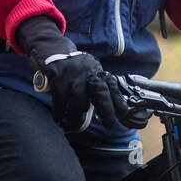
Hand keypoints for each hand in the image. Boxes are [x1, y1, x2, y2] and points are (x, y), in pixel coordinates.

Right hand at [31, 52, 149, 131]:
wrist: (59, 53)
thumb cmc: (80, 71)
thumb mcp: (94, 75)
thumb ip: (102, 90)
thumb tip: (114, 112)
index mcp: (100, 76)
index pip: (114, 90)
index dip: (120, 103)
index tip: (122, 115)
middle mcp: (90, 76)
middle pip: (102, 96)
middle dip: (108, 112)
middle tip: (109, 125)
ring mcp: (75, 79)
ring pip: (79, 104)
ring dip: (75, 120)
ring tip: (73, 127)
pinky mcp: (60, 80)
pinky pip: (60, 101)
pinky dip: (59, 113)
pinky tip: (58, 118)